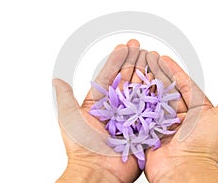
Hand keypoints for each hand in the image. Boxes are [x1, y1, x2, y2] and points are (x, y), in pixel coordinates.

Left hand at [53, 39, 145, 182]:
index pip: (109, 77)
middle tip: (140, 47)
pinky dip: (156, 94)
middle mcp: (116, 109)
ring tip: (151, 57)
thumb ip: (65, 97)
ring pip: (139, 91)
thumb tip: (56, 79)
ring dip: (145, 73)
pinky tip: (160, 80)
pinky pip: (150, 108)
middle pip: (126, 81)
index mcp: (100, 105)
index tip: (123, 47)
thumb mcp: (69, 117)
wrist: (98, 172)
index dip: (116, 61)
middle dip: (133, 62)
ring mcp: (130, 117)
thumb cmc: (82, 147)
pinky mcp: (143, 127)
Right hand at [144, 52, 217, 182]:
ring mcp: (163, 124)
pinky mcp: (149, 132)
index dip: (173, 70)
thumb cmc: (205, 146)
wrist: (184, 170)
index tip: (163, 58)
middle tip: (146, 59)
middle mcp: (178, 117)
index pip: (183, 85)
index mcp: (196, 111)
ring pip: (152, 100)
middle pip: (166, 90)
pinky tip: (128, 90)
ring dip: (144, 85)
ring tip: (136, 70)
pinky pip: (141, 114)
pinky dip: (135, 102)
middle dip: (156, 74)